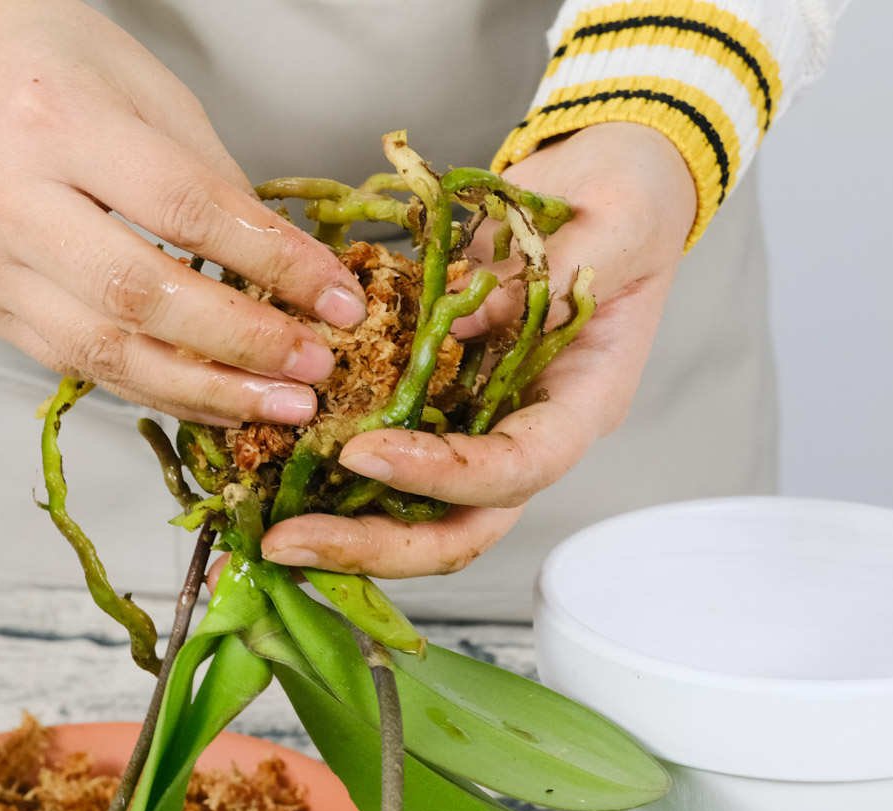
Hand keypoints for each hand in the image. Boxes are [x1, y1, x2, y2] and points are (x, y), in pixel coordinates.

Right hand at [0, 0, 366, 425]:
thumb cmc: (66, 72)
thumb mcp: (151, 94)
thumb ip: (214, 184)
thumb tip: (290, 277)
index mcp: (55, 120)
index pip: (185, 210)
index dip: (272, 263)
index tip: (339, 300)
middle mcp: (5, 196)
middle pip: (139, 294)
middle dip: (241, 342)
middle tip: (315, 367)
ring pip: (106, 351)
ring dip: (205, 389)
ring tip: (279, 406)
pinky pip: (81, 367)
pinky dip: (158, 390)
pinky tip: (218, 402)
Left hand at [260, 123, 696, 575]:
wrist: (606, 182)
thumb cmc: (625, 201)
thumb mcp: (608, 224)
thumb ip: (539, 279)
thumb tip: (448, 327)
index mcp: (578, 404)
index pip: (515, 469)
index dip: (443, 476)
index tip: (364, 453)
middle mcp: (525, 429)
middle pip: (458, 524)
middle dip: (375, 545)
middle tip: (290, 543)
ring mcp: (479, 420)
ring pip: (416, 508)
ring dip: (341, 529)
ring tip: (267, 533)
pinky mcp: (437, 396)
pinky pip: (385, 448)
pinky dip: (329, 472)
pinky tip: (270, 472)